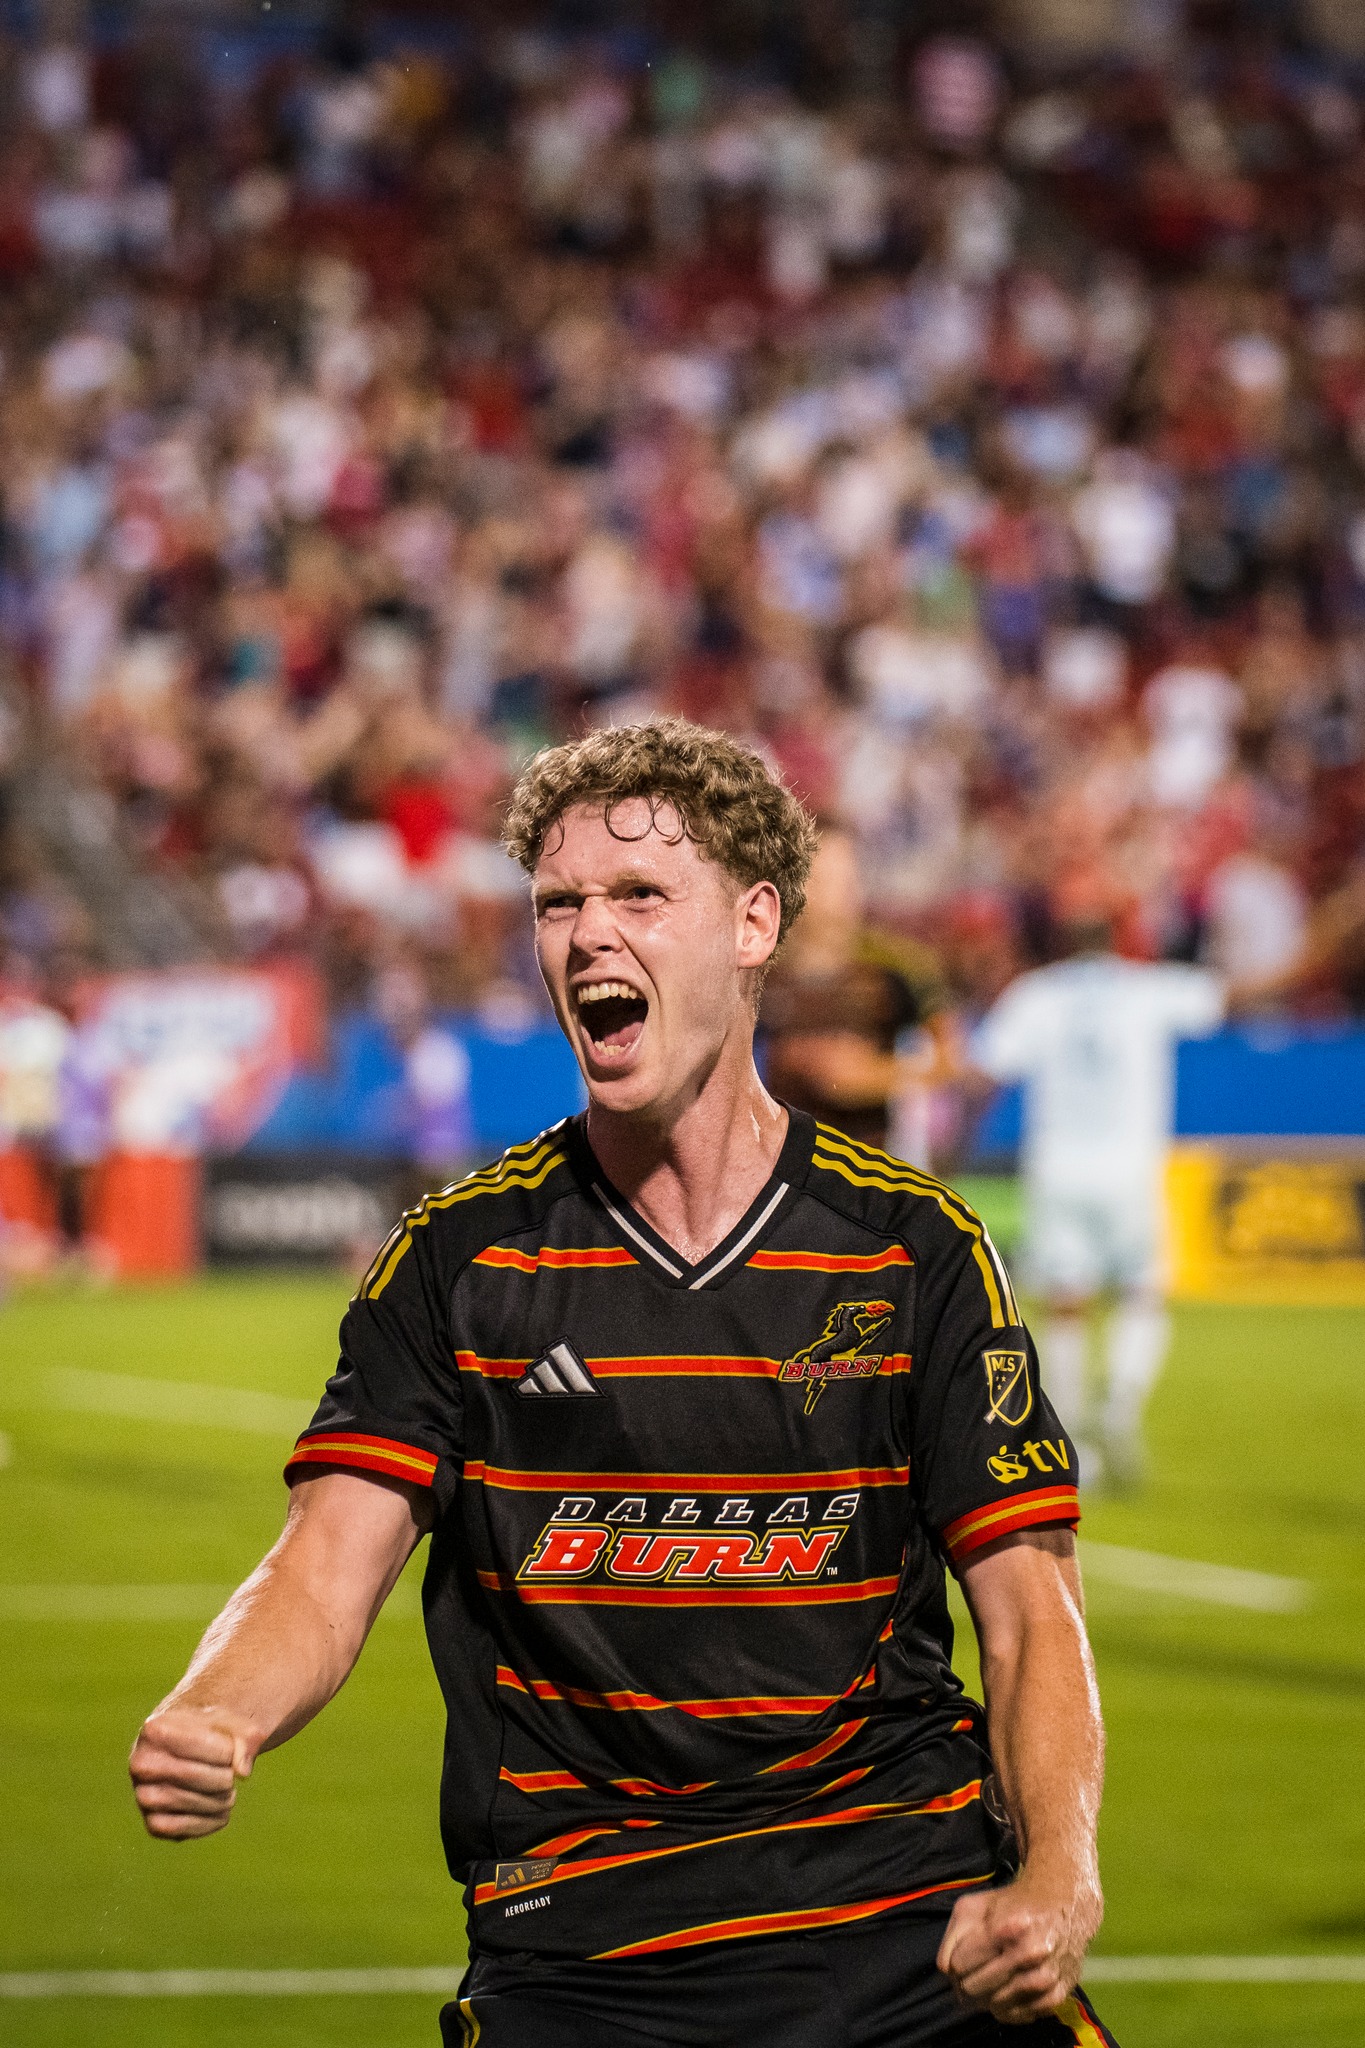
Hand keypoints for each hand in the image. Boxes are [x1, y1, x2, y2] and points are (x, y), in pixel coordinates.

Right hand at [129, 1705, 257, 1839]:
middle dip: (224, 1776)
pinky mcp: (153, 1824)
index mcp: (154, 1729)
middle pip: (195, 1776)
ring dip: (222, 1799)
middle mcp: (141, 1763)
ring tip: (227, 1791)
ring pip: (192, 1803)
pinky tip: (220, 1810)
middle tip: (230, 1774)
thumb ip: (245, 1739)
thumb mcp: (233, 1724)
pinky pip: (183, 1830)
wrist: (191, 1748)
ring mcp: (143, 1795)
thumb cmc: (213, 1731)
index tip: (229, 1747)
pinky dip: (210, 1822)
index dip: (227, 1749)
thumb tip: (243, 1772)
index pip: (201, 1743)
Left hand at [936, 1870, 1100, 2023]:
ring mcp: (1046, 1977)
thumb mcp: (975, 1905)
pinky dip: (1007, 2008)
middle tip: (974, 1970)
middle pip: (974, 1988)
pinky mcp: (1058, 1995)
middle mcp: (1030, 1954)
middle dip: (968, 1981)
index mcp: (1007, 1927)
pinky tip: (1007, 1990)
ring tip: (991, 1978)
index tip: (963, 1956)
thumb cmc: (1013, 1904)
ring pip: (995, 2006)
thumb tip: (945, 1971)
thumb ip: (953, 1936)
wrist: (1063, 1903)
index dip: (957, 1961)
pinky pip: (1018, 2016)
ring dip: (987, 1996)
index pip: (960, 1964)